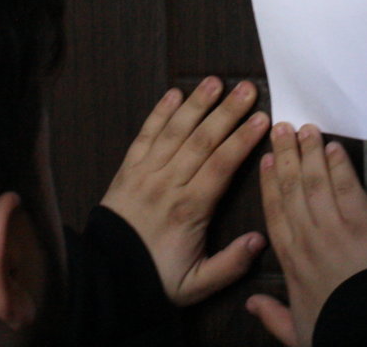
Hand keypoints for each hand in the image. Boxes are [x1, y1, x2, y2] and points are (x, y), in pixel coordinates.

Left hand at [100, 77, 269, 305]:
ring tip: (216, 81)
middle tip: (248, 88)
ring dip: (196, 104)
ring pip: (175, 132)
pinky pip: (145, 135)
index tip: (262, 119)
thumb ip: (230, 263)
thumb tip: (260, 240)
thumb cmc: (155, 279)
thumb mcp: (197, 285)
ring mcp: (145, 173)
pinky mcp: (127, 170)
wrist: (104, 277)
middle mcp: (168, 184)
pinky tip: (174, 93)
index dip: (242, 140)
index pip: (220, 166)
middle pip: (201, 141)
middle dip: (227, 112)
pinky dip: (159, 113)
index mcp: (189, 210)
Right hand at [245, 123, 366, 346]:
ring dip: (310, 152)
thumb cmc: (336, 330)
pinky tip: (334, 148)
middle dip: (286, 155)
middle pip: (291, 188)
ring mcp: (334, 228)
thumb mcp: (296, 332)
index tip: (266, 160)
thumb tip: (251, 304)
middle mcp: (307, 238)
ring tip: (306, 129)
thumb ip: (272, 314)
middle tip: (282, 128)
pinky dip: (339, 165)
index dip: (269, 182)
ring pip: (316, 181)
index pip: (274, 211)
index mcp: (289, 260)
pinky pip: (347, 187)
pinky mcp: (362, 223)